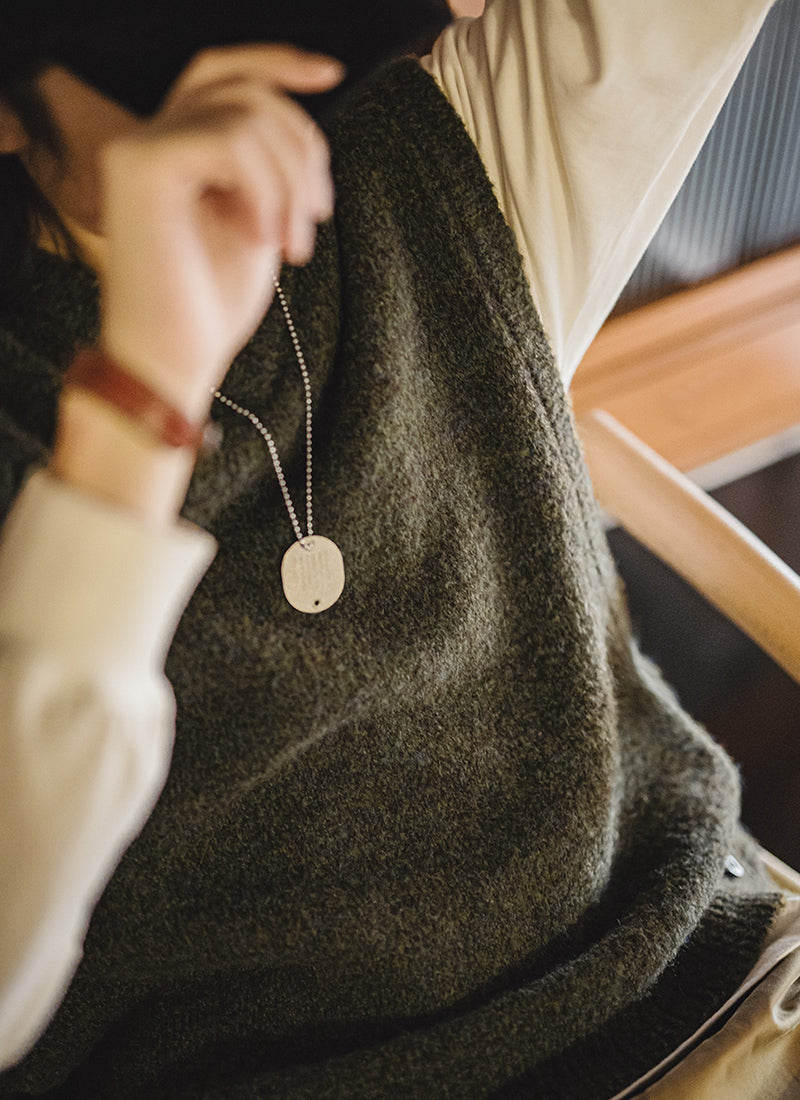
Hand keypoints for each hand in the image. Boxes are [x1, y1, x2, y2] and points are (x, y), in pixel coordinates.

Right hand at [99, 45, 343, 418]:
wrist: (172, 365)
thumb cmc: (209, 309)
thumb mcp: (258, 224)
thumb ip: (270, 171)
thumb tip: (306, 131)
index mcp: (173, 150)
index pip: (224, 76)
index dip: (277, 64)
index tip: (332, 74)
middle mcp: (147, 139)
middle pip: (244, 89)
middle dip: (301, 146)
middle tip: (317, 216)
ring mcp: (138, 148)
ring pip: (247, 116)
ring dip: (292, 182)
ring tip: (293, 246)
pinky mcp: (140, 166)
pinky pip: (230, 140)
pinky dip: (266, 190)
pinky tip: (264, 238)